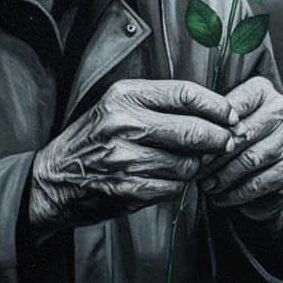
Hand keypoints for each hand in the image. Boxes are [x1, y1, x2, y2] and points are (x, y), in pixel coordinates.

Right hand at [28, 79, 237, 235]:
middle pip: (193, 129)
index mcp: (124, 96)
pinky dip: (177, 185)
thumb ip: (158, 103)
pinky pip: (174, 187)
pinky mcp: (129, 189)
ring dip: (196, 166)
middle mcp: (125, 124)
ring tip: (187, 162)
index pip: (185, 93)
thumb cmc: (92, 140)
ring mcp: (126, 159)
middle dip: (218, 139)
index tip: (230, 115)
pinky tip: (166, 178)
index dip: (216, 105)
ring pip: (188, 163)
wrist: (53, 180)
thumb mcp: (116, 105)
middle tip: (225, 143)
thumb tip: (212, 111)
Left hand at [200, 76, 282, 213]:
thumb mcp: (226, 116)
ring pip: (251, 160)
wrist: (270, 159)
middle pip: (242, 134)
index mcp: (262, 90)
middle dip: (214, 156)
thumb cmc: (238, 134)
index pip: (232, 105)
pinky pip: (261, 182)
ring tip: (206, 185)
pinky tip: (221, 197)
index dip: (210, 128)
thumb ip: (211, 117)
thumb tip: (189, 133)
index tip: (192, 147)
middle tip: (195, 170)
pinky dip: (237, 193)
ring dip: (223, 177)